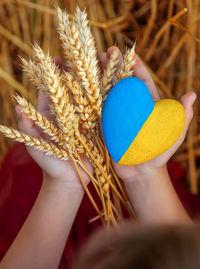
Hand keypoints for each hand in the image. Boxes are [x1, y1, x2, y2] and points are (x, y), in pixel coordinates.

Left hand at [15, 57, 91, 186]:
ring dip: (91, 81)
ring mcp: (83, 120)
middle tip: (80, 55)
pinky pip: (100, 111)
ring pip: (87, 97)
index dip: (52, 75)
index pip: (52, 90)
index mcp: (52, 115)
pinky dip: (104, 99)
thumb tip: (18, 106)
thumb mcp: (34, 145)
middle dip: (74, 72)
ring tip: (98, 63)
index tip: (56, 59)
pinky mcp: (95, 128)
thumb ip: (27, 127)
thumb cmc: (49, 164)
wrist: (68, 179)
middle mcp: (68, 114)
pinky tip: (111, 85)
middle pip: (71, 89)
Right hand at [99, 47, 196, 181]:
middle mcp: (131, 106)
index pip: (142, 81)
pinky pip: (98, 108)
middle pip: (122, 81)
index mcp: (147, 105)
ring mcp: (116, 115)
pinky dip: (91, 95)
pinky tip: (84, 84)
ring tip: (93, 62)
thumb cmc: (160, 153)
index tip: (129, 53)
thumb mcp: (174, 134)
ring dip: (101, 76)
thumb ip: (182, 116)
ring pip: (108, 91)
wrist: (141, 172)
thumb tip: (191, 95)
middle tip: (106, 51)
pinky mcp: (105, 124)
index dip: (136, 66)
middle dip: (115, 66)